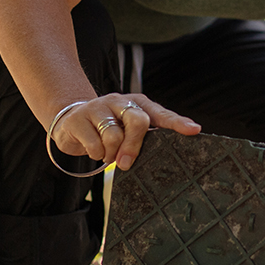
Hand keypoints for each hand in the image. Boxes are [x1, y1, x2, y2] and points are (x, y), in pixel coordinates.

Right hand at [51, 93, 199, 169]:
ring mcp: (98, 107)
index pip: (161, 113)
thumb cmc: (107, 128)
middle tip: (126, 163)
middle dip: (134, 146)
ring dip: (111, 154)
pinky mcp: (79, 119)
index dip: (177, 122)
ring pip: (114, 136)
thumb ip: (145, 136)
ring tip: (107, 155)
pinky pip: (94, 144)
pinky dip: (96, 154)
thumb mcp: (127, 129)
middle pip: (138, 121)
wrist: (70, 122)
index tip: (194, 130)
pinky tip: (94, 150)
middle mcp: (119, 101)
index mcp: (137, 104)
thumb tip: (165, 152)